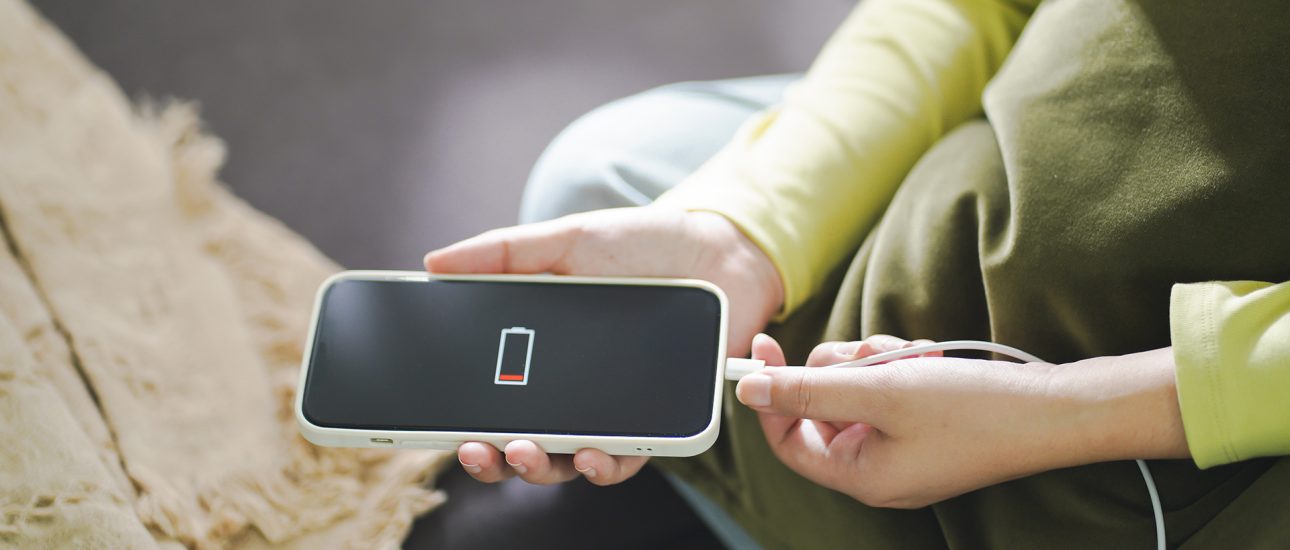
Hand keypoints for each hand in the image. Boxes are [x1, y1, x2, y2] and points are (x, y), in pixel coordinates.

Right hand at [425, 206, 783, 485]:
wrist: (718, 251)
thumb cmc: (640, 245)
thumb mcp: (566, 241)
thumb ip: (504, 253)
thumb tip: (434, 263)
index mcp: (541, 354)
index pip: (494, 398)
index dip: (466, 421)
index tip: (444, 427)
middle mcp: (572, 391)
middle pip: (521, 441)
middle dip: (494, 458)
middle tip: (478, 449)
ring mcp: (613, 410)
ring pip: (568, 460)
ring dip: (540, 468)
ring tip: (526, 452)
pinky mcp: (657, 420)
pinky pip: (628, 458)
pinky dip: (606, 465)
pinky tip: (590, 455)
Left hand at [736, 335, 1188, 508]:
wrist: (1055, 410)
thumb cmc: (973, 410)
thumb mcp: (878, 391)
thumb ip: (807, 390)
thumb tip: (748, 389)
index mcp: (860, 476)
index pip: (787, 438)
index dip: (770, 392)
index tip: (763, 344)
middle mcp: (877, 469)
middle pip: (821, 408)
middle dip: (840, 369)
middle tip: (869, 353)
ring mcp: (903, 449)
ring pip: (855, 390)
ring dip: (874, 363)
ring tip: (909, 357)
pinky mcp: (925, 428)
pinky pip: (888, 390)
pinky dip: (900, 368)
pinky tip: (927, 360)